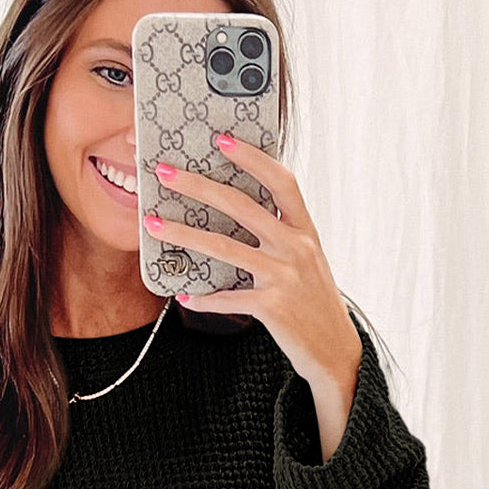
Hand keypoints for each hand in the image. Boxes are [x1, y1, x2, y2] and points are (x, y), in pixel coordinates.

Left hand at [143, 133, 361, 391]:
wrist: (335, 349)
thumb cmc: (314, 301)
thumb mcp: (307, 260)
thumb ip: (282, 234)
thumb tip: (240, 210)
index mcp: (305, 230)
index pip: (281, 181)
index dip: (252, 158)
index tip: (222, 139)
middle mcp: (296, 247)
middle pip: (242, 206)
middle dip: (199, 185)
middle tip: (165, 172)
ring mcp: (284, 277)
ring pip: (225, 248)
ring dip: (184, 234)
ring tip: (154, 225)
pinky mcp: (272, 307)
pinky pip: (227, 298)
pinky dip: (203, 299)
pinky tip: (183, 295)